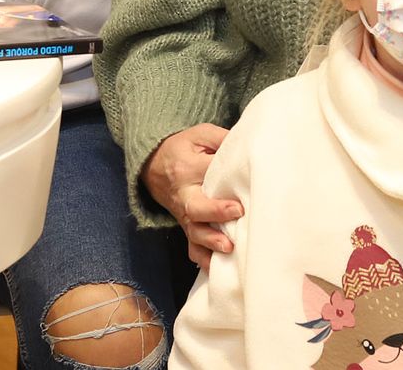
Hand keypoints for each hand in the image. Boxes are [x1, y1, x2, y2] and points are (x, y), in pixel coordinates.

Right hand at [143, 124, 242, 269]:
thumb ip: (222, 138)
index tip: (241, 190)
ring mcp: (183, 212)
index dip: (224, 179)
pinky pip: (190, 245)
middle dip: (215, 212)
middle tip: (237, 212)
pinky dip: (202, 258)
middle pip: (195, 206)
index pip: (206, 172)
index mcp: (187, 166)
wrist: (153, 164)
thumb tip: (249, 146)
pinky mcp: (185, 225)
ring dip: (210, 241)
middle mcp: (183, 192)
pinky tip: (217, 268)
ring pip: (193, 230)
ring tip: (228, 248)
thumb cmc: (183, 148)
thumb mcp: (200, 134)